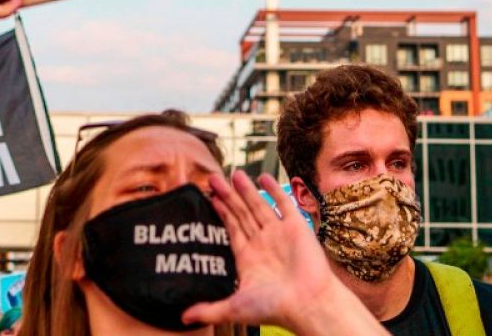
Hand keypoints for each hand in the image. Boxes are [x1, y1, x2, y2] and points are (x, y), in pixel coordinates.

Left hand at [183, 171, 357, 331]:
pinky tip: (264, 178)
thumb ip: (210, 310)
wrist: (308, 304)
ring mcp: (279, 234)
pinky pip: (284, 204)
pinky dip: (274, 190)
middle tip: (214, 178)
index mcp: (249, 258)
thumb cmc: (275, 308)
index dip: (221, 213)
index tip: (210, 197)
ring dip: (246, 190)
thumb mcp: (235, 308)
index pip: (232, 229)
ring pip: (259, 206)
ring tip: (235, 173)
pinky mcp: (296, 228)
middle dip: (228, 196)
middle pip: (241, 213)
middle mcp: (263, 243)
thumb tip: (184, 318)